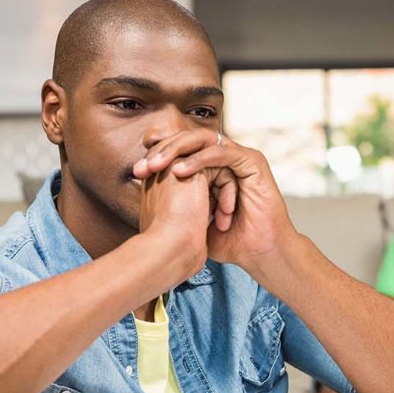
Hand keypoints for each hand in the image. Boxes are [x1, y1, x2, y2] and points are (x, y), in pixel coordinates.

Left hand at [134, 129, 297, 272]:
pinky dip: (200, 160)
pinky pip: (221, 152)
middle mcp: (225, 158)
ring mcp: (239, 157)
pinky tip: (181, 171)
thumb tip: (144, 192)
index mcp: (212, 167)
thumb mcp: (192, 217)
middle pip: (190, 139)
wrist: (256, 252)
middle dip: (164, 149)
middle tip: (144, 166)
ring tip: (158, 165)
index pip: (182, 149)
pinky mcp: (252, 161)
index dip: (159, 154)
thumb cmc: (226, 240)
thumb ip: (174, 200)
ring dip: (178, 150)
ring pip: (203, 139)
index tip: (137, 170)